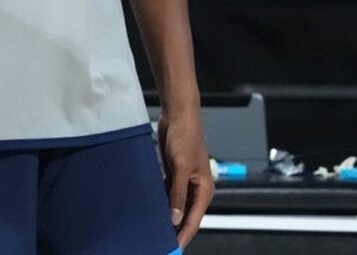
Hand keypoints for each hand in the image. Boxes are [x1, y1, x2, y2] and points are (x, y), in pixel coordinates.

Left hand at [158, 106, 213, 247]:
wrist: (178, 115)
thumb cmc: (186, 136)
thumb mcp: (181, 168)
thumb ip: (178, 194)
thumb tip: (174, 217)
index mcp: (204, 189)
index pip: (193, 220)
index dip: (183, 236)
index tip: (173, 248)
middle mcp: (196, 188)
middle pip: (185, 215)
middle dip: (175, 229)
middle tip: (160, 242)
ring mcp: (185, 181)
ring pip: (176, 206)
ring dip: (167, 216)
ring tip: (154, 229)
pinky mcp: (174, 174)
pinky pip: (168, 194)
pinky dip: (162, 202)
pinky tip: (152, 210)